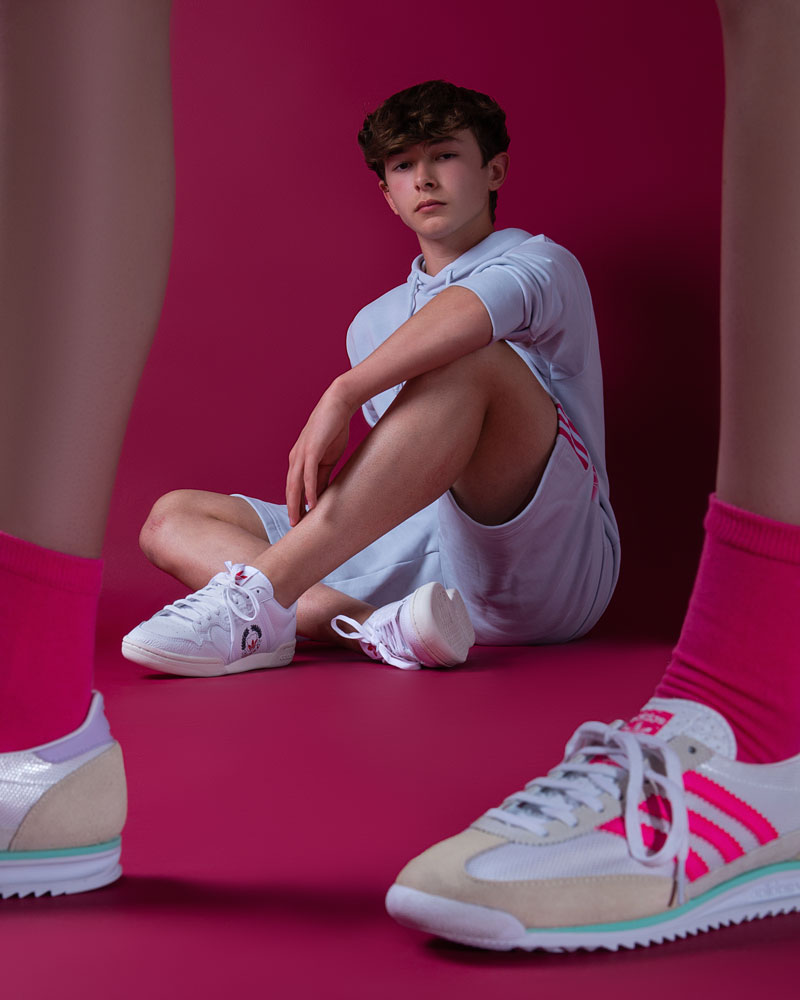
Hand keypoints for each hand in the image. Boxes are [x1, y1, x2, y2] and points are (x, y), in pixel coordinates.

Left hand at [286, 380, 355, 525]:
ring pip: (295, 484)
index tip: (297, 521)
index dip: (294, 504)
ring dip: (296, 504)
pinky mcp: (311, 450)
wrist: (337, 405)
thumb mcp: (328, 458)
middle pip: (290, 489)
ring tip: (297, 520)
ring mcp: (302, 454)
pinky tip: (311, 503)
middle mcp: (296, 458)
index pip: (294, 487)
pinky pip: (308, 474)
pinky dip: (309, 490)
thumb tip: (321, 493)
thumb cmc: (333, 430)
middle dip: (291, 508)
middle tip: (292, 527)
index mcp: (299, 460)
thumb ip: (323, 475)